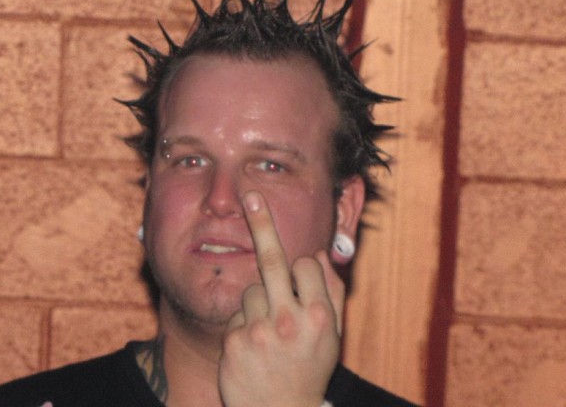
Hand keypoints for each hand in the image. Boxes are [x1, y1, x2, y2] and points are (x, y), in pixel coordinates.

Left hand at [218, 191, 344, 406]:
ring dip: (260, 300)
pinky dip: (244, 322)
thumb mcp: (332, 336)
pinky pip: (237, 313)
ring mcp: (257, 331)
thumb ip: (331, 293)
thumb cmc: (309, 369)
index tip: (300, 267)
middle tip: (250, 195)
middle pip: (273, 259)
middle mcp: (288, 321)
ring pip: (252, 289)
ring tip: (270, 332)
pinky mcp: (233, 341)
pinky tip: (253, 347)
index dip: (303, 267)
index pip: (306, 265)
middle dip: (262, 223)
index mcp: (318, 317)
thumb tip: (320, 253)